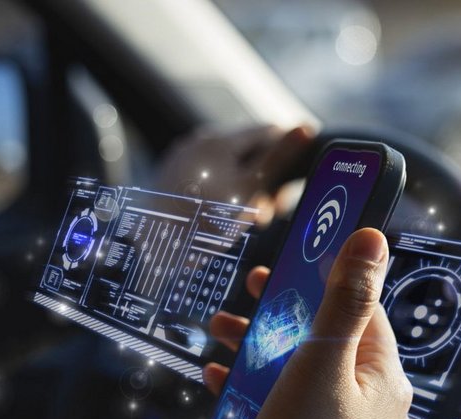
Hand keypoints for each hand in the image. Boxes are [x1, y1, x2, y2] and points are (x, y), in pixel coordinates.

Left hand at [155, 124, 314, 226]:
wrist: (153, 250)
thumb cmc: (205, 221)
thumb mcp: (250, 190)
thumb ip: (279, 158)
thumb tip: (307, 127)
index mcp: (219, 139)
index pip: (269, 131)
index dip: (289, 154)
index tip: (292, 185)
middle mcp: (197, 141)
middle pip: (247, 150)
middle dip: (265, 178)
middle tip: (271, 212)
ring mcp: (180, 158)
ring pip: (227, 166)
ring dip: (245, 188)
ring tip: (248, 218)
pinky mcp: (170, 178)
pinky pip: (206, 176)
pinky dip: (222, 192)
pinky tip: (223, 217)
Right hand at [203, 228, 412, 418]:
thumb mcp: (322, 362)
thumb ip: (345, 300)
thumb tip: (373, 239)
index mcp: (383, 378)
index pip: (364, 309)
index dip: (329, 277)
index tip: (296, 255)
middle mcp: (368, 402)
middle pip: (327, 336)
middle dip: (285, 309)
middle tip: (256, 286)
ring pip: (301, 367)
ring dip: (260, 342)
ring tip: (221, 328)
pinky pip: (284, 401)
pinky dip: (254, 382)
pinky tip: (219, 375)